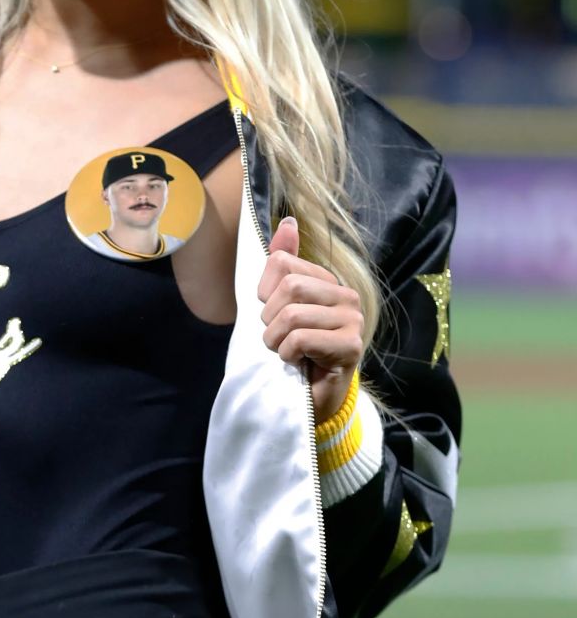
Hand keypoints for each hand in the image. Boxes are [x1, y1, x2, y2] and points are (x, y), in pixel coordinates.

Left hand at [258, 215, 362, 424]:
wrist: (312, 396)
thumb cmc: (295, 349)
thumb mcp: (281, 304)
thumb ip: (285, 264)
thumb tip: (287, 221)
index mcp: (328, 281)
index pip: (281, 263)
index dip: (264, 292)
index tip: (272, 314)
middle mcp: (346, 295)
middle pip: (289, 288)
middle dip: (270, 319)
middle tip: (278, 337)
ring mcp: (353, 320)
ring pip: (292, 315)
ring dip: (276, 340)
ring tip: (287, 351)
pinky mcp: (351, 346)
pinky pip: (300, 340)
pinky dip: (287, 354)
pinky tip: (298, 362)